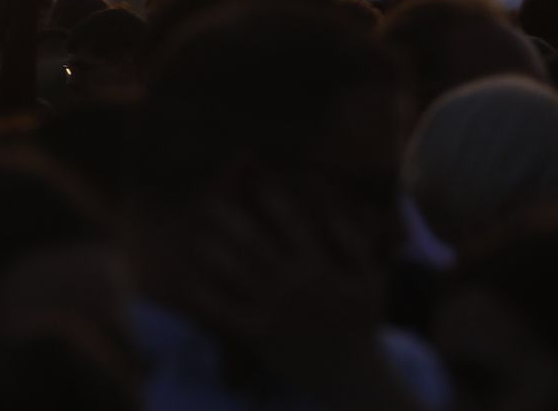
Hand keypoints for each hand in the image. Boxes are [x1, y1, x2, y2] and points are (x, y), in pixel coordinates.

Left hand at [175, 187, 414, 407]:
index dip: (270, 199)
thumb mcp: (370, 280)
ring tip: (194, 233)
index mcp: (319, 268)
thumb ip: (353, 242)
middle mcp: (294, 286)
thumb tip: (331, 210)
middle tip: (207, 201)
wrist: (352, 376)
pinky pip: (225, 311)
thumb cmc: (360, 321)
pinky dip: (204, 294)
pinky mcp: (259, 334)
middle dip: (229, 218)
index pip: (291, 224)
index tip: (253, 182)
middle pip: (254, 242)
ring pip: (235, 272)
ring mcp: (274, 310)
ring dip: (211, 249)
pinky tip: (187, 278)